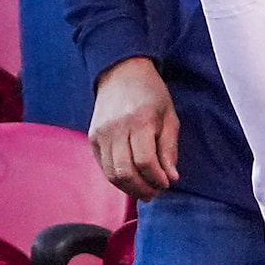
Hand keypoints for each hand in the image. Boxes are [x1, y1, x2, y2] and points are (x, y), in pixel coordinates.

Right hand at [90, 56, 179, 199]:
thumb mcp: (170, 117)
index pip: (145, 162)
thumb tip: (171, 177)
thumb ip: (169, 148)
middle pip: (125, 172)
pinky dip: (117, 178)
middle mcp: (116, 128)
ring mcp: (100, 133)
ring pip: (111, 173)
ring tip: (144, 189)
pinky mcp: (92, 138)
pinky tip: (131, 179)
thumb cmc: (151, 94)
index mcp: (139, 121)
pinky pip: (103, 167)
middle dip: (143, 188)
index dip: (156, 178)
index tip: (167, 183)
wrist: (121, 73)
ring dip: (129, 188)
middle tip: (156, 192)